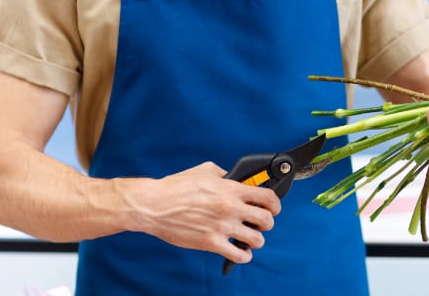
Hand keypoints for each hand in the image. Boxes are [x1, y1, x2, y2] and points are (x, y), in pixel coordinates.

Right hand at [136, 161, 280, 262]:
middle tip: (260, 223)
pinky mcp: (210, 243)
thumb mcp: (205, 171)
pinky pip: (238, 255)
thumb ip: (225, 174)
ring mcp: (222, 226)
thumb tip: (235, 178)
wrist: (154, 205)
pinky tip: (239, 252)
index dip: (275, 204)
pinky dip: (243, 256)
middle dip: (267, 223)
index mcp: (231, 189)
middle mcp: (230, 207)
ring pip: (257, 239)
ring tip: (249, 238)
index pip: (268, 197)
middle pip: (267, 220)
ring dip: (256, 240)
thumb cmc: (176, 187)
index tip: (273, 208)